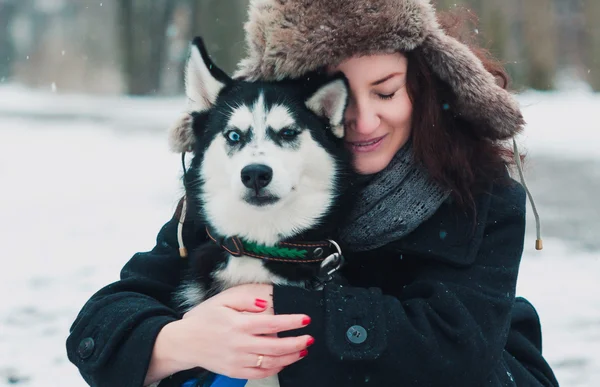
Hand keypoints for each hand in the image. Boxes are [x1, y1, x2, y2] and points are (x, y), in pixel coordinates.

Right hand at [151, 284, 312, 380]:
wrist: (184, 342)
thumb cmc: (204, 320)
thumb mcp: (222, 301)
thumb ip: (246, 300)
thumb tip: (265, 303)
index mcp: (239, 325)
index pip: (272, 324)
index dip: (291, 322)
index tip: (305, 319)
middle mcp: (240, 344)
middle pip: (276, 347)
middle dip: (297, 343)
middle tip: (309, 338)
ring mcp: (238, 360)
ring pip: (271, 362)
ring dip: (290, 357)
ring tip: (302, 350)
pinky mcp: (235, 371)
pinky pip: (260, 374)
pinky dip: (275, 369)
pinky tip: (284, 362)